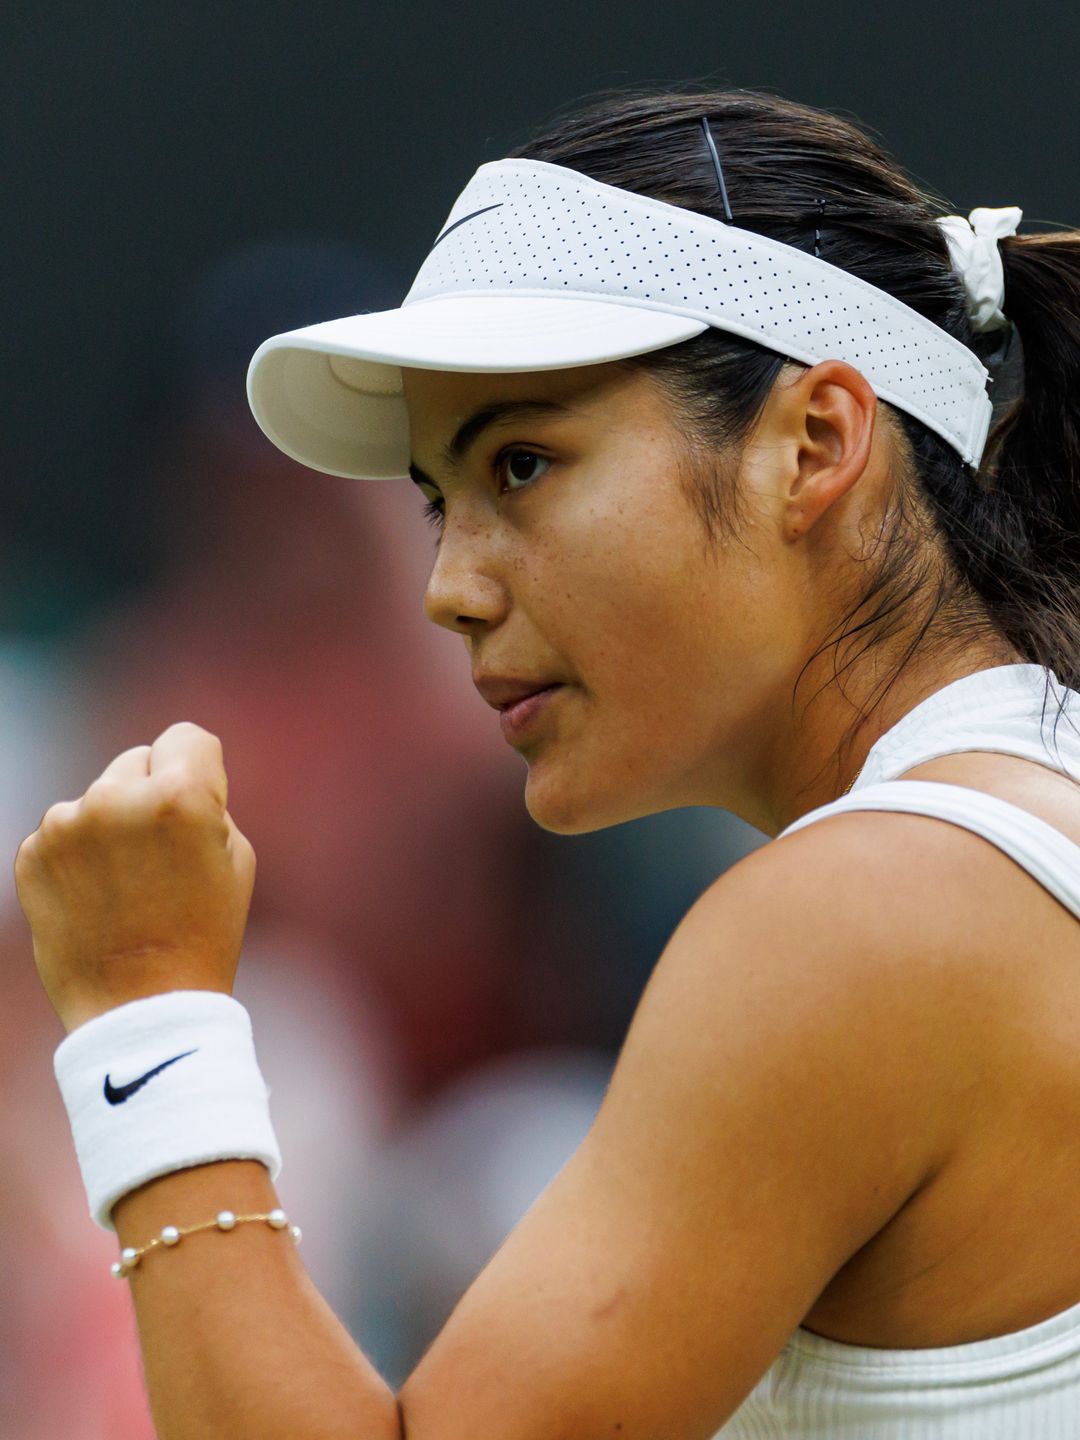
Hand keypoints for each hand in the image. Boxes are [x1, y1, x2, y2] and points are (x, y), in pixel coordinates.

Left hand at [14, 722, 255, 1031]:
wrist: (140, 1010)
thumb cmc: (204, 932)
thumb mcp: (235, 856)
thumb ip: (205, 801)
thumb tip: (167, 775)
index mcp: (179, 796)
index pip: (187, 737)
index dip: (199, 770)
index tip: (199, 806)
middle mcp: (115, 798)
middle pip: (138, 761)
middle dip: (152, 795)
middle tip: (163, 857)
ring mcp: (66, 825)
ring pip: (98, 798)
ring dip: (111, 825)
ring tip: (128, 887)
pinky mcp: (32, 854)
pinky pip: (64, 832)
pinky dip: (79, 857)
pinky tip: (97, 899)